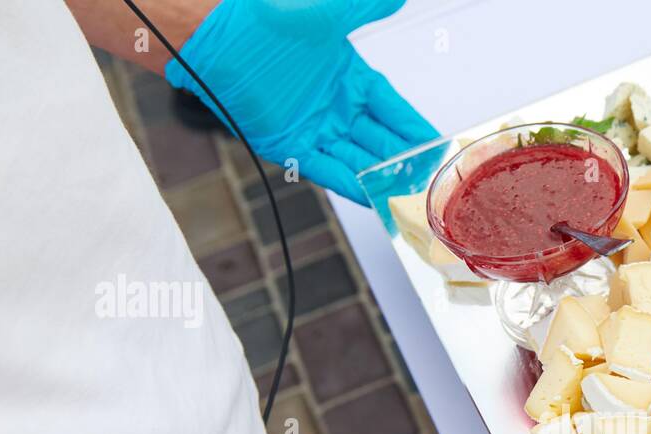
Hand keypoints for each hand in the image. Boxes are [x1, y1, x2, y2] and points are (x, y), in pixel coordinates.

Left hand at [166, 0, 436, 203]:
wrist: (212, 38)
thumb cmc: (262, 19)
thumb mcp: (325, 12)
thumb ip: (364, 9)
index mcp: (348, 77)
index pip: (391, 109)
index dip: (414, 127)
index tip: (438, 144)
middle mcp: (333, 107)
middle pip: (379, 140)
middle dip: (405, 161)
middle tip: (432, 181)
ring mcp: (313, 128)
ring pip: (357, 159)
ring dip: (382, 178)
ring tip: (410, 197)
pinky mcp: (289, 147)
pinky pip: (326, 170)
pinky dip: (349, 183)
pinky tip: (373, 197)